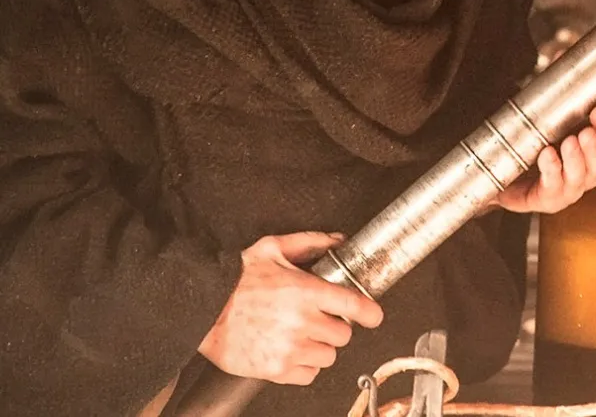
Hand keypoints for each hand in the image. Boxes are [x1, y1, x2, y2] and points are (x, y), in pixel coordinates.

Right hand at [198, 231, 382, 385]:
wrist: (202, 307)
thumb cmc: (237, 278)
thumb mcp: (273, 248)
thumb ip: (310, 242)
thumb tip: (338, 240)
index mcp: (304, 291)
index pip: (353, 304)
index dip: (370, 312)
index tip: (373, 315)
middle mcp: (301, 322)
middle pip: (343, 334)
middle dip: (335, 324)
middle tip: (318, 316)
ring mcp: (289, 349)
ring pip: (328, 356)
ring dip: (320, 345)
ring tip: (301, 332)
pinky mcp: (276, 370)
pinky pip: (309, 374)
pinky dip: (305, 364)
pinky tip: (291, 349)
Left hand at [496, 105, 595, 213]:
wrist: (506, 179)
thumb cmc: (531, 150)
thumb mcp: (546, 123)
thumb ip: (556, 103)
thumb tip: (554, 70)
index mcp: (589, 149)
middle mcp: (585, 170)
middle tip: (587, 132)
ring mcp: (569, 187)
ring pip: (580, 176)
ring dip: (575, 159)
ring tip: (568, 143)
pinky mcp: (549, 199)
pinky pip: (553, 186)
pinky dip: (551, 170)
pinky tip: (547, 156)